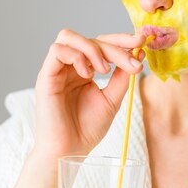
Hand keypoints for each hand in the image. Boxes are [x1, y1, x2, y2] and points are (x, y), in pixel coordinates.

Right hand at [33, 29, 145, 161]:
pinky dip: (76, 57)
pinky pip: (57, 51)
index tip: (142, 40)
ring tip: (104, 70)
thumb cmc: (87, 129)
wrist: (69, 151)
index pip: (102, 44)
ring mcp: (56, 70)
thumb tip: (138, 53)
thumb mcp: (112, 99)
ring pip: (69, 36)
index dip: (121, 39)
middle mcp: (70, 67)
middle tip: (131, 60)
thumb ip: (123, 77)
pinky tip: (87, 74)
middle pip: (90, 39)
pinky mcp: (45, 76)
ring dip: (92, 48)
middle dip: (114, 45)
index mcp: (85, 70)